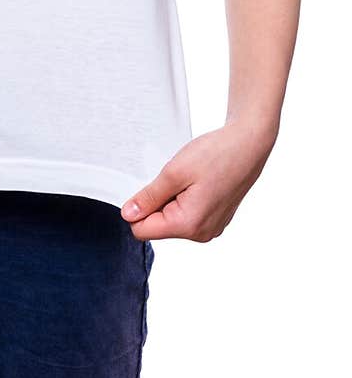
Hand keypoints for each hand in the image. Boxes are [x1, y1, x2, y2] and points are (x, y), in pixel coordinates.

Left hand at [119, 119, 277, 241]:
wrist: (248, 144)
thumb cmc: (216, 154)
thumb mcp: (174, 172)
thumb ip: (149, 197)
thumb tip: (128, 215)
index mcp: (189, 225)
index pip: (142, 230)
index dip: (138, 208)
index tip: (151, 186)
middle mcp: (201, 234)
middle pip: (157, 226)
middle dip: (157, 202)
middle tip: (175, 179)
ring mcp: (211, 228)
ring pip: (172, 220)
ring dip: (171, 200)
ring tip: (189, 179)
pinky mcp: (215, 220)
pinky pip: (187, 215)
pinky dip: (185, 199)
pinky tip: (197, 182)